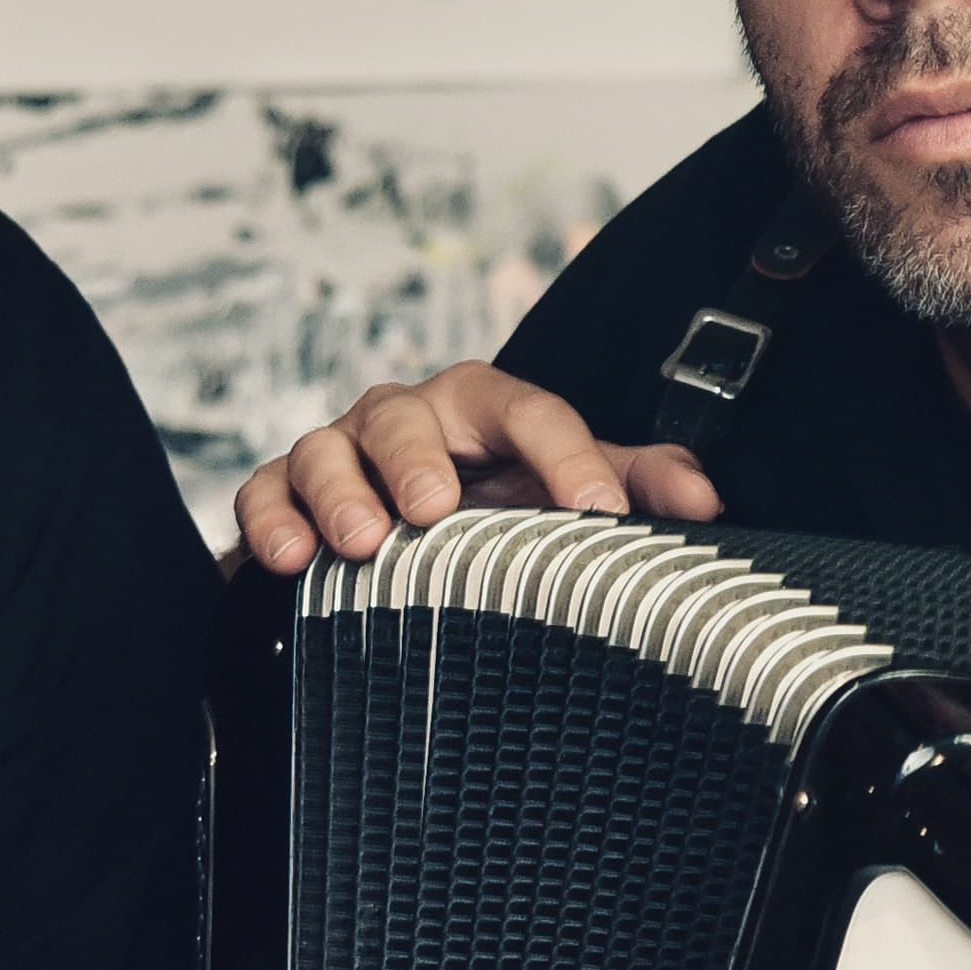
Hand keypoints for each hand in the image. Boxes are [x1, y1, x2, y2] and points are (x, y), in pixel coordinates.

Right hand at [232, 361, 719, 576]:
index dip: (568, 456)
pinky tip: (291, 556)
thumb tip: (707, 502)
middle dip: (417, 458)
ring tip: (359, 538)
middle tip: (435, 509)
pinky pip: (263, 491)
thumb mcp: (566, 495)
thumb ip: (636, 486)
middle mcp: (409, 422)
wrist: (397, 551)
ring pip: (325, 446)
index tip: (597, 514)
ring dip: (339, 488)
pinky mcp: (282, 495)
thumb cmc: (490, 513)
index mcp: (485, 414)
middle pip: (406, 413)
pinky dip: (271, 518)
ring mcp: (339, 454)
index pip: (530, 413)